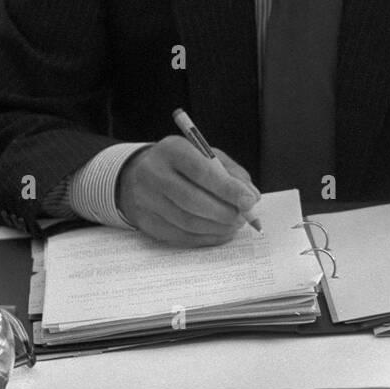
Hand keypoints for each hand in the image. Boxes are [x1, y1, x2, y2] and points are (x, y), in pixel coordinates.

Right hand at [116, 137, 260, 245]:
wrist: (138, 175)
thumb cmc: (181, 164)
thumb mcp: (205, 155)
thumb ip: (231, 172)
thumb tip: (251, 197)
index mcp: (171, 150)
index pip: (201, 171)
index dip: (228, 189)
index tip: (249, 201)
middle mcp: (154, 174)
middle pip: (192, 200)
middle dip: (224, 212)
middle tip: (244, 217)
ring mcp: (146, 200)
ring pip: (187, 222)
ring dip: (217, 227)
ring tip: (234, 224)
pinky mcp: (146, 222)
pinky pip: (180, 236)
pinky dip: (205, 238)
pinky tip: (219, 232)